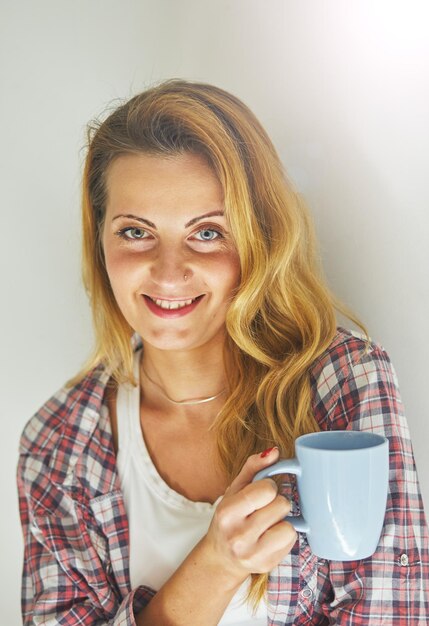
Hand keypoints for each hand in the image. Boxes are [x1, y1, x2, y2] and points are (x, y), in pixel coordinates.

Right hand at [201, 447, 297, 583]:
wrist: (221, 557)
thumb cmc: (230, 517)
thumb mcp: (234, 489)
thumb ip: (253, 467)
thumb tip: (275, 452)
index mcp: (228, 512)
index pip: (266, 490)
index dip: (269, 487)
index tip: (262, 492)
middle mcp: (238, 536)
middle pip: (281, 506)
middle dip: (277, 503)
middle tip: (264, 508)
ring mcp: (253, 554)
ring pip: (289, 527)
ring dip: (283, 521)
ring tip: (269, 523)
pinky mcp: (267, 565)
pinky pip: (292, 542)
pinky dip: (285, 536)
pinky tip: (271, 536)